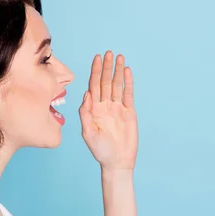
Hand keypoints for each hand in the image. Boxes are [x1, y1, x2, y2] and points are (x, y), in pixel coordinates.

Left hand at [79, 51, 137, 171]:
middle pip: (105, 82)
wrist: (117, 162)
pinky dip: (128, 82)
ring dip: (117, 71)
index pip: (93, 86)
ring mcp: (117, 108)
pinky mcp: (129, 112)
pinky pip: (128, 94)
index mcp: (93, 109)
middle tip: (108, 53)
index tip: (96, 58)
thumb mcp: (88, 132)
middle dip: (106, 67)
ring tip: (119, 57)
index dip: (94, 72)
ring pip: (117, 85)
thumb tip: (86, 94)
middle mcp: (105, 105)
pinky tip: (127, 71)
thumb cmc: (100, 150)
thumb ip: (85, 113)